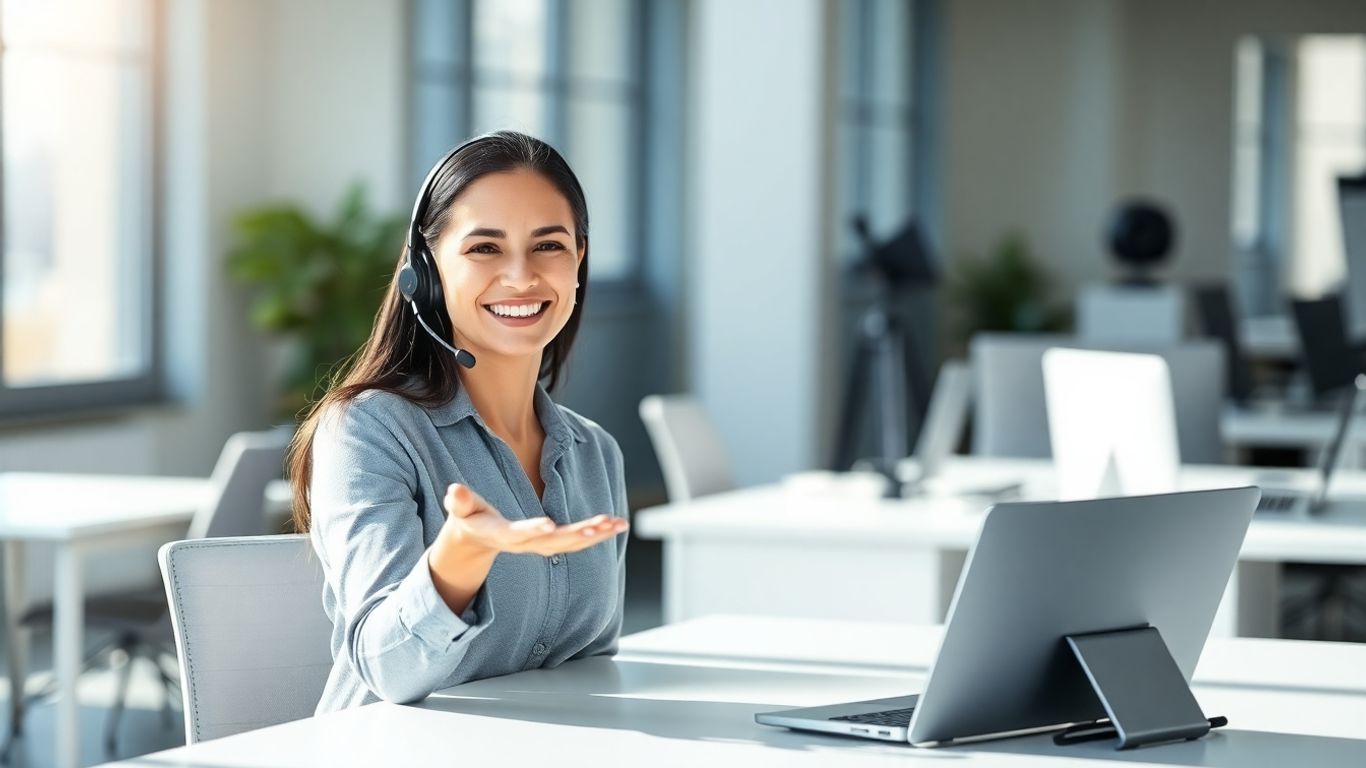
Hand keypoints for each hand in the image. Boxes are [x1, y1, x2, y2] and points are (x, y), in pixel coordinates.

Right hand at [442, 483, 627, 556]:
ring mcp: (539, 545)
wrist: (475, 540)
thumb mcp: (460, 509)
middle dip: (576, 536)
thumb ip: (459, 502)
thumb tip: (454, 490)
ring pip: (570, 544)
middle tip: (598, 526)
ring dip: (595, 535)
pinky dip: (597, 533)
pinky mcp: (551, 542)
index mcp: (501, 535)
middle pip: (553, 543)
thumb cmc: (469, 518)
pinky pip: (577, 540)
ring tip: (617, 524)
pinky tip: (616, 524)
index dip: (532, 530)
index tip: (548, 526)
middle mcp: (524, 544)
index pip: (517, 534)